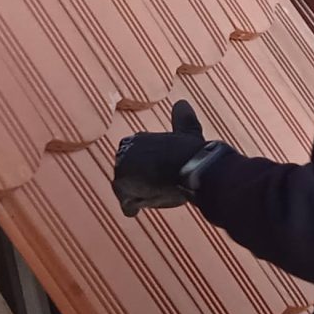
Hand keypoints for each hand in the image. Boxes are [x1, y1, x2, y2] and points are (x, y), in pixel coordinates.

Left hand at [112, 102, 216, 216]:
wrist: (192, 168)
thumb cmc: (192, 151)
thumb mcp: (187, 130)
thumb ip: (182, 119)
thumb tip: (182, 103)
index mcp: (134, 140)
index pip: (132, 160)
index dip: (144, 170)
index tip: (157, 175)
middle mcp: (123, 153)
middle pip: (127, 176)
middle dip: (137, 183)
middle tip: (157, 188)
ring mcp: (121, 170)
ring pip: (126, 190)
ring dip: (137, 195)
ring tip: (154, 196)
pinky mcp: (124, 187)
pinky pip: (125, 203)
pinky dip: (131, 207)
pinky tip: (138, 210)